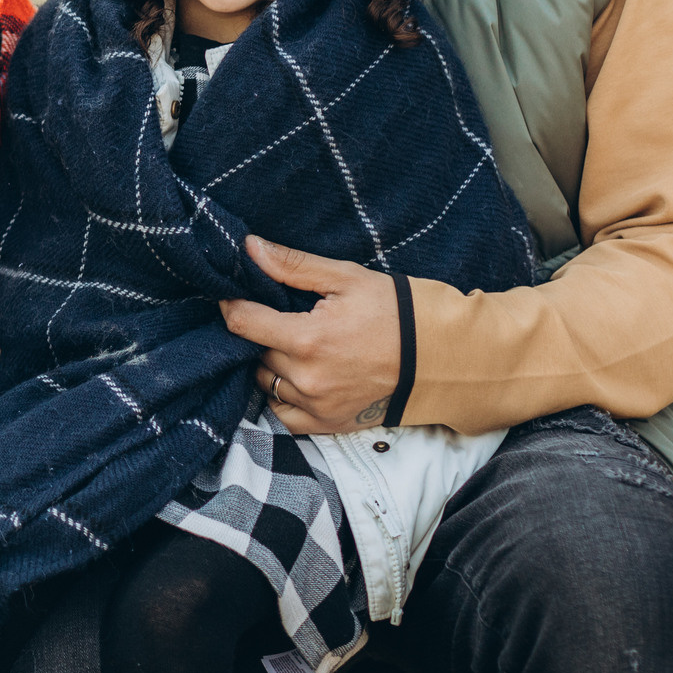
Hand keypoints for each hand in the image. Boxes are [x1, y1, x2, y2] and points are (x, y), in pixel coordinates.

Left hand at [217, 236, 401, 434]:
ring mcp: (319, 406)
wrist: (440, 358)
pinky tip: (301, 377)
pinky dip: (284, 397)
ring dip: (273, 365)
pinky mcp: (330, 425)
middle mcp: (308, 378)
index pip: (243, 324)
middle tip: (284, 319)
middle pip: (257, 354)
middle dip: (264, 335)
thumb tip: (249, 248)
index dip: (232, 306)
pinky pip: (285, 415)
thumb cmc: (395, 311)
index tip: (233, 297)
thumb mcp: (346, 278)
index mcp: (309, 339)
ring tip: (298, 346)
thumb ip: (293, 266)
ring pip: (268, 383)